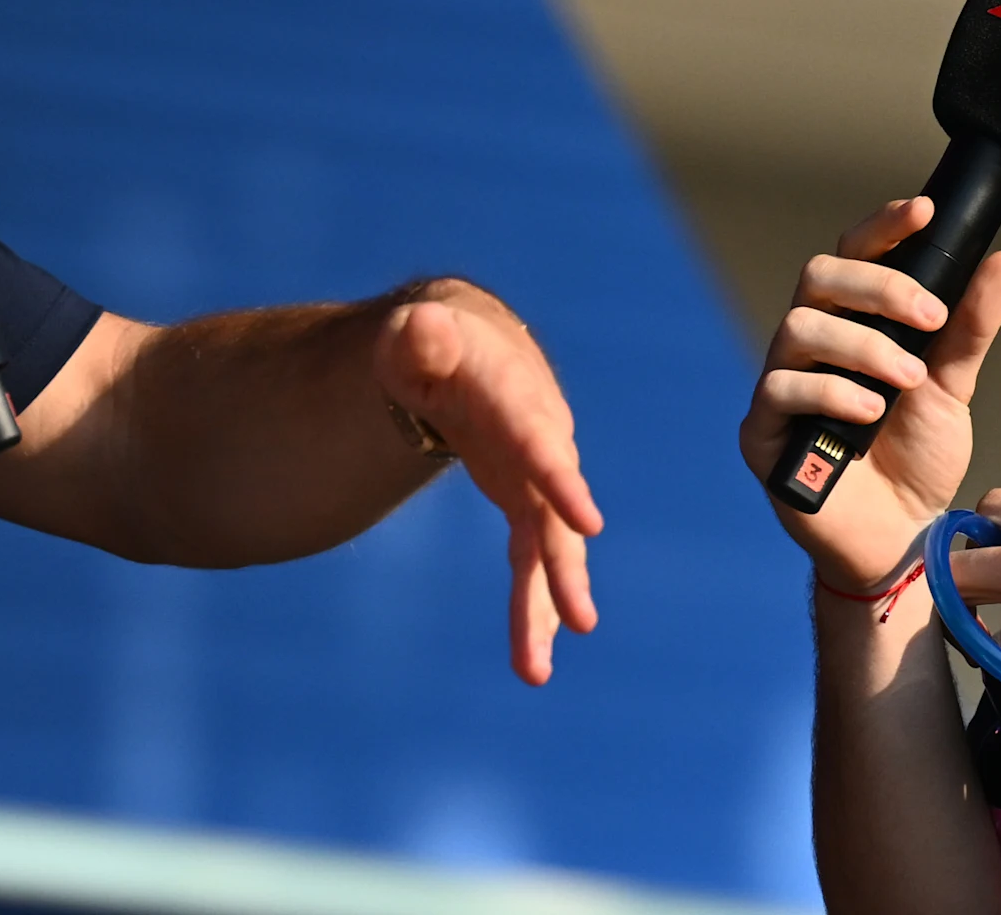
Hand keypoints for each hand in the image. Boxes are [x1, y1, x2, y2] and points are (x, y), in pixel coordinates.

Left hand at [375, 281, 603, 686]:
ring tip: (535, 670)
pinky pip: (534, 558)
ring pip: (549, 547)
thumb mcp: (414, 334)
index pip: (536, 438)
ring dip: (548, 604)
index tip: (586, 523)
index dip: (558, 478)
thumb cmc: (431, 341)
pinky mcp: (526, 504)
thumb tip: (424, 331)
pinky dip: (535, 603)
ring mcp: (537, 477)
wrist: (463, 350)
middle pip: (554, 509)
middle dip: (564, 565)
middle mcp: (539, 441)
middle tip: (580, 620)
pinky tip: (533, 654)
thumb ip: (420, 337)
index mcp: (512, 395)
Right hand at [739, 198, 1000, 591]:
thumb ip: (970, 325)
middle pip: (819, 276)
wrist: (903, 539)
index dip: (882, 226)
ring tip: (909, 380)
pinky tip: (869, 412)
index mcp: (851, 322)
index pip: (853, 253)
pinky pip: (781, 388)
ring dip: (862, 345)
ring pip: (799, 327)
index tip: (923, 211)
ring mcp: (781, 384)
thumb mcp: (953, 385)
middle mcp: (810, 344)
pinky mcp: (763, 431)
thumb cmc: (918, 458)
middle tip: (930, 319)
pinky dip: (831, 391)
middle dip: (879, 287)